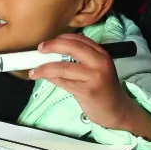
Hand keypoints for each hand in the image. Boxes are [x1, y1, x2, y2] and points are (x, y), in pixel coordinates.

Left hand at [29, 34, 150, 138]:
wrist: (116, 110)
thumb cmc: (102, 88)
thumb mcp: (95, 69)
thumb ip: (79, 59)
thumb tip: (50, 53)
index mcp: (101, 54)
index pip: (78, 39)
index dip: (60, 39)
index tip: (47, 43)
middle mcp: (99, 62)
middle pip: (71, 47)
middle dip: (51, 46)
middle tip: (39, 50)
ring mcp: (94, 76)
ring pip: (63, 67)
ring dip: (44, 68)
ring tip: (34, 71)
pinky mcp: (87, 91)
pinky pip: (62, 82)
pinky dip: (50, 78)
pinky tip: (44, 78)